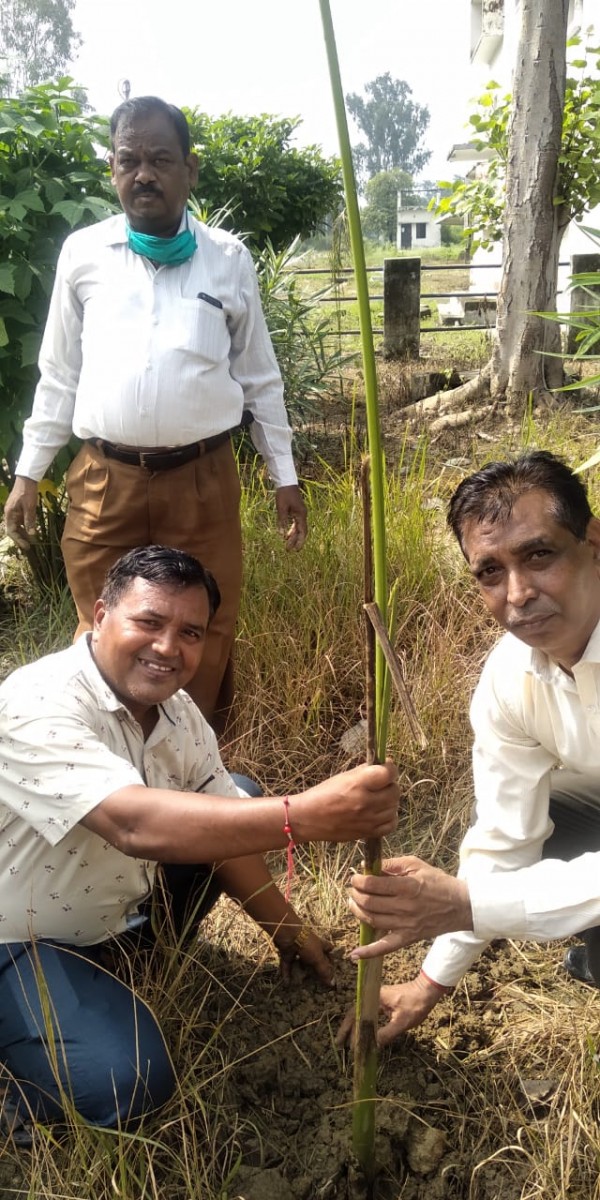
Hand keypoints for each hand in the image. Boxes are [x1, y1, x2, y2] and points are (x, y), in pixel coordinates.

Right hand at [4, 477, 37, 549]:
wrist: (27, 478)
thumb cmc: (27, 492)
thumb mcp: (30, 507)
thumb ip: (30, 520)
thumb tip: (31, 534)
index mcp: (10, 514)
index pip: (11, 531)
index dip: (18, 540)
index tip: (26, 546)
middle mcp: (10, 514)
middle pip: (13, 530)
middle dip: (21, 538)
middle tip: (30, 546)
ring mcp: (14, 512)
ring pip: (17, 526)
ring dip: (24, 533)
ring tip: (32, 541)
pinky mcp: (18, 509)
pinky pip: (21, 521)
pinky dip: (26, 527)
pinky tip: (32, 531)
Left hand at [275, 485, 307, 550]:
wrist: (286, 482)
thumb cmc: (284, 494)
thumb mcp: (281, 508)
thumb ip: (282, 522)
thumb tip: (282, 535)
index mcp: (301, 515)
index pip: (302, 531)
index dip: (300, 542)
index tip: (296, 550)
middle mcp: (303, 515)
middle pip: (301, 531)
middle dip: (296, 541)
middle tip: (289, 550)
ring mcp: (300, 513)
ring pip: (298, 528)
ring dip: (293, 536)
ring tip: (287, 544)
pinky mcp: (296, 511)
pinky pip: (296, 523)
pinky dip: (292, 530)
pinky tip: (287, 535)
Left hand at [275, 927, 334, 987]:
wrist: (288, 935)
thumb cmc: (307, 945)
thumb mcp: (318, 959)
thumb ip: (324, 971)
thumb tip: (333, 983)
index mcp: (320, 945)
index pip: (329, 949)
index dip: (331, 958)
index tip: (332, 969)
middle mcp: (310, 947)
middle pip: (314, 958)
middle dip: (315, 968)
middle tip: (317, 981)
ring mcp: (298, 949)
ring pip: (300, 962)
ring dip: (300, 972)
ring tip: (302, 984)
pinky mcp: (287, 953)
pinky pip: (288, 965)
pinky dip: (287, 974)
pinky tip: (287, 983)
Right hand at [290, 762, 398, 843]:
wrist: (308, 818)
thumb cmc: (324, 794)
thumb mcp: (343, 776)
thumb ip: (365, 771)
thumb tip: (384, 766)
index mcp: (358, 784)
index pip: (388, 774)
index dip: (390, 769)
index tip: (386, 768)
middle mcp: (366, 802)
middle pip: (395, 791)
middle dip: (390, 785)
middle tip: (380, 785)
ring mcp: (368, 819)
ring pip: (395, 807)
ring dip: (389, 801)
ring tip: (378, 799)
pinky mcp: (368, 833)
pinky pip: (391, 824)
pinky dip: (389, 817)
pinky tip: (380, 813)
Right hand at [337, 976, 442, 1047]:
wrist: (428, 990)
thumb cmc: (415, 1004)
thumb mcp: (401, 1022)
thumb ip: (386, 1034)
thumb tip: (373, 1046)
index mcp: (374, 998)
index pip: (355, 1014)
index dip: (349, 1030)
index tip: (345, 1044)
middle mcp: (373, 997)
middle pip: (355, 1013)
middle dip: (347, 1029)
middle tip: (340, 1045)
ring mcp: (378, 999)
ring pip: (362, 1014)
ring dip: (355, 1027)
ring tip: (349, 1042)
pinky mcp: (384, 1002)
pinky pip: (370, 1014)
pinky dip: (364, 1024)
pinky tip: (364, 1034)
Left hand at [347, 856, 471, 957]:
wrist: (461, 906)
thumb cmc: (438, 882)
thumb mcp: (417, 865)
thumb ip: (392, 864)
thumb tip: (369, 866)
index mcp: (406, 887)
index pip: (373, 885)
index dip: (358, 880)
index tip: (354, 877)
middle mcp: (404, 907)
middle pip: (369, 903)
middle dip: (355, 894)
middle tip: (352, 889)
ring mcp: (405, 925)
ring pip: (372, 920)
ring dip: (357, 911)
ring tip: (353, 903)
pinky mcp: (408, 938)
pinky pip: (386, 948)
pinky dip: (369, 952)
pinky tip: (354, 954)